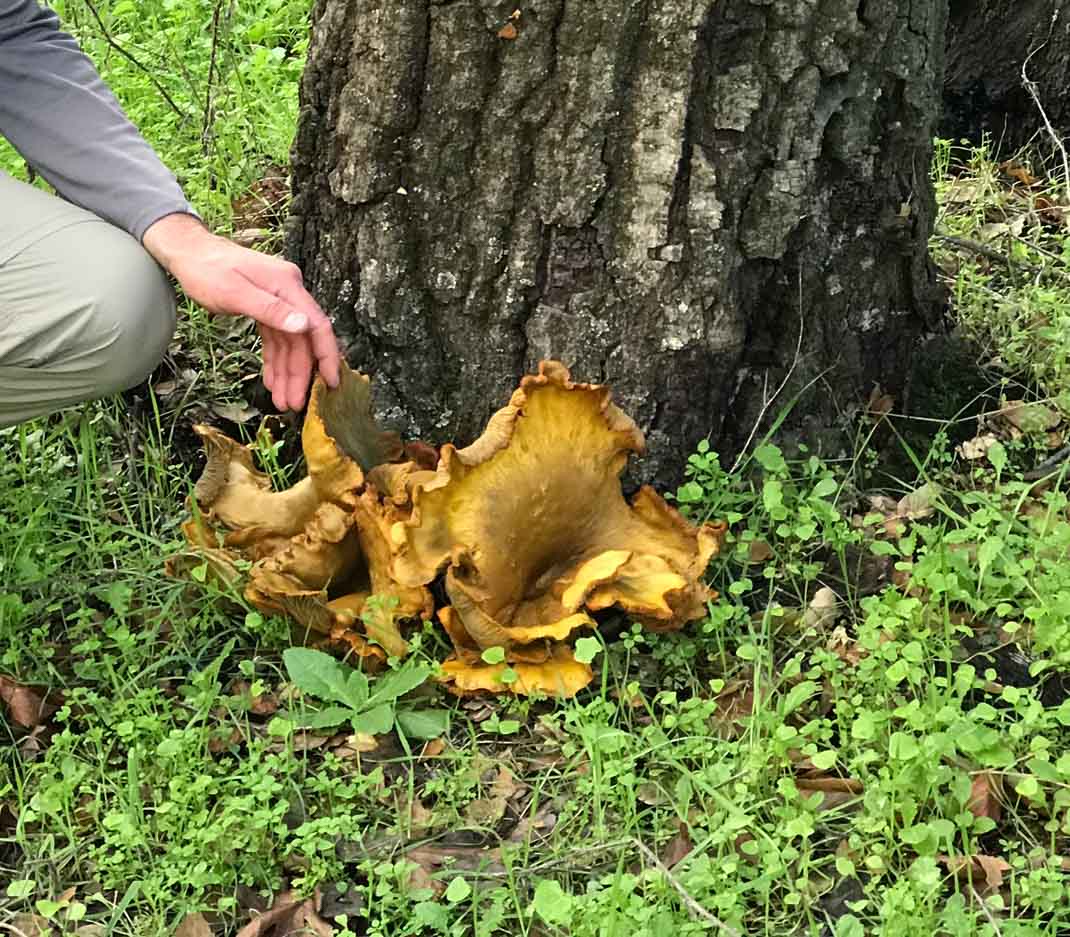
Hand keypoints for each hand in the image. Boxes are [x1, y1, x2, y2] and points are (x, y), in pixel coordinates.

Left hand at [142, 212, 340, 410]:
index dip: (327, 356)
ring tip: (283, 401)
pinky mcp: (267, 308)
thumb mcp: (234, 291)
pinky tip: (273, 380)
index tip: (331, 383)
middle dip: (299, 373)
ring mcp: (279, 301)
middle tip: (294, 403)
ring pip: (289, 344)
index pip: (317, 325)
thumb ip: (270, 310)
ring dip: (287, 373)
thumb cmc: (207, 269)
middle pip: (302, 340)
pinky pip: (276, 339)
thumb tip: (303, 326)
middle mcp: (289, 293)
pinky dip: (275, 360)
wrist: (188, 252)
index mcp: (288, 286)